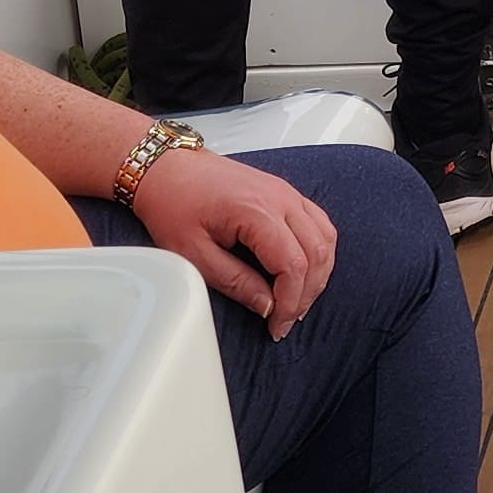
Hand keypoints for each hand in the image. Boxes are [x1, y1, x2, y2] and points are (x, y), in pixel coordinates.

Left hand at [133, 145, 336, 339]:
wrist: (167, 167)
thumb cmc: (174, 203)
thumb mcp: (192, 253)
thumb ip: (234, 281)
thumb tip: (266, 305)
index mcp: (256, 211)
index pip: (293, 264)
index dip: (290, 301)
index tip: (277, 325)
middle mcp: (279, 197)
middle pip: (316, 252)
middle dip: (307, 293)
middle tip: (286, 319)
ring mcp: (285, 191)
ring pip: (325, 237)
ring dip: (318, 273)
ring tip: (297, 300)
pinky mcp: (284, 192)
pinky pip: (318, 222)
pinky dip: (318, 250)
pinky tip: (303, 270)